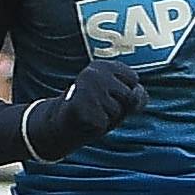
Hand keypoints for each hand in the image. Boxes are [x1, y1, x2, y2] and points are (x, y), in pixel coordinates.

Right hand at [25, 59, 148, 157]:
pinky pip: (103, 124)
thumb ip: (136, 96)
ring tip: (91, 114)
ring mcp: (86, 89)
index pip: (133, 80)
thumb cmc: (94, 110)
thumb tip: (135, 95)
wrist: (58, 125)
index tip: (107, 95)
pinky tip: (84, 122)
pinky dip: (97, 128)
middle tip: (99, 107)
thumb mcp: (119, 100)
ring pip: (117, 112)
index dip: (124, 94)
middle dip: (119, 108)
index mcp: (103, 65)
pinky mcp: (79, 107)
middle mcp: (94, 73)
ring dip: (108, 119)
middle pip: (128, 96)